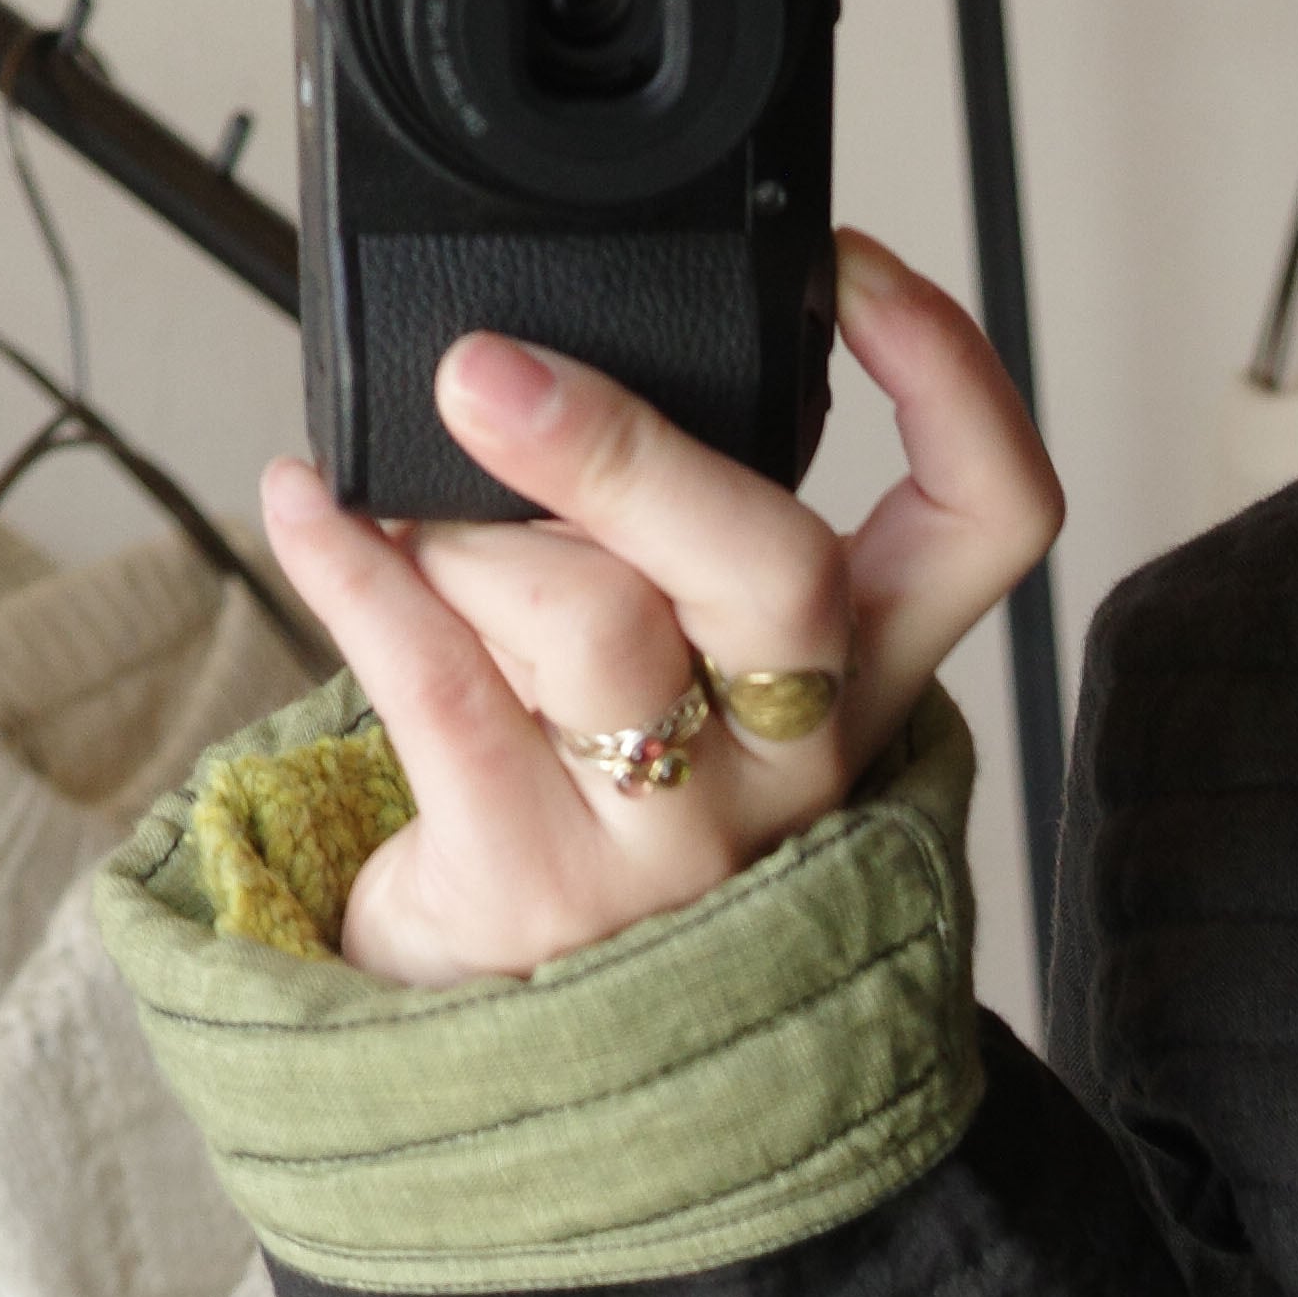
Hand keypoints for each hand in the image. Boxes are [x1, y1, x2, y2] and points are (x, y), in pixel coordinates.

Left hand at [254, 230, 1060, 988]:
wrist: (508, 1033)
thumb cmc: (594, 809)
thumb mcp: (692, 666)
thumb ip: (680, 526)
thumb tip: (579, 338)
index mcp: (861, 680)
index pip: (993, 522)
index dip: (953, 375)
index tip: (847, 263)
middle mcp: (795, 763)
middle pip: (785, 573)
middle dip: (630, 446)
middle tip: (492, 373)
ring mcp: (674, 841)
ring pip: (591, 620)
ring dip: (457, 532)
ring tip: (400, 515)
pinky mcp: (534, 884)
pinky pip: (433, 684)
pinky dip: (346, 565)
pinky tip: (305, 504)